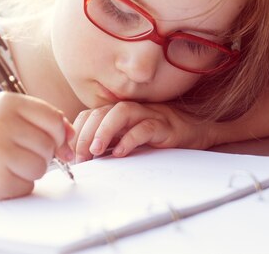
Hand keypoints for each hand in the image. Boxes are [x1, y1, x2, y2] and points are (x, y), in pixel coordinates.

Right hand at [0, 92, 74, 199]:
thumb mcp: (10, 116)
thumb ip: (44, 120)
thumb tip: (71, 137)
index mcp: (7, 102)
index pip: (53, 119)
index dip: (59, 134)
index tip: (51, 141)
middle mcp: (0, 124)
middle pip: (49, 144)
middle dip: (42, 153)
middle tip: (19, 153)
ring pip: (41, 166)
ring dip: (32, 171)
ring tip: (9, 164)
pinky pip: (28, 185)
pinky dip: (19, 185)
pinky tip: (0, 175)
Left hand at [71, 101, 215, 162]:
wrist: (197, 131)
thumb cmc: (159, 136)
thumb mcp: (128, 139)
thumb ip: (109, 143)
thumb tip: (83, 158)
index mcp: (119, 112)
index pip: (90, 114)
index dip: (78, 131)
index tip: (71, 153)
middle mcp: (132, 109)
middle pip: (101, 112)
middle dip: (86, 133)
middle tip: (80, 156)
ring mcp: (149, 114)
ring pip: (121, 113)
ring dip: (104, 130)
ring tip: (95, 151)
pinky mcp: (165, 125)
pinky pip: (145, 127)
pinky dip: (130, 139)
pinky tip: (120, 153)